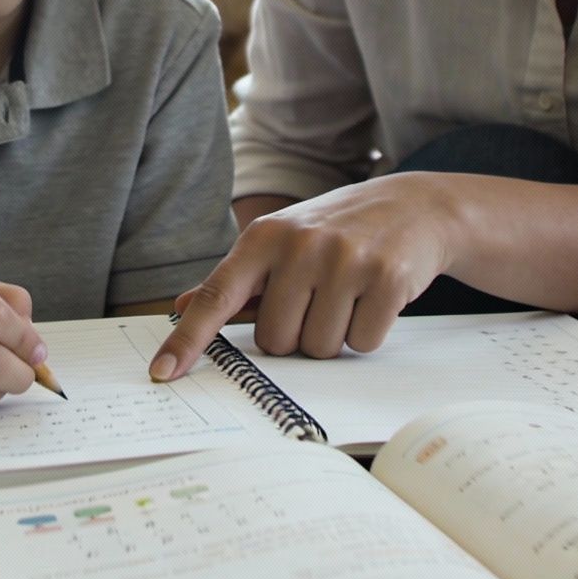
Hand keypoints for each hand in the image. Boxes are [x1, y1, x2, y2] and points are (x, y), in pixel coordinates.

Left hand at [150, 175, 455, 379]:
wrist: (414, 206)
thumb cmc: (337, 231)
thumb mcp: (281, 243)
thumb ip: (234, 282)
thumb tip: (179, 309)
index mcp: (264, 238)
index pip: (215, 297)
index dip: (188, 340)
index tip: (162, 372)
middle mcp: (300, 245)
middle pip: (276, 341)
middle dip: (298, 333)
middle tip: (320, 298)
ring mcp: (345, 260)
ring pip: (320, 348)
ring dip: (334, 335)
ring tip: (349, 295)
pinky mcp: (387, 278)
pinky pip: (362, 343)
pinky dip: (368, 332)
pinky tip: (374, 297)